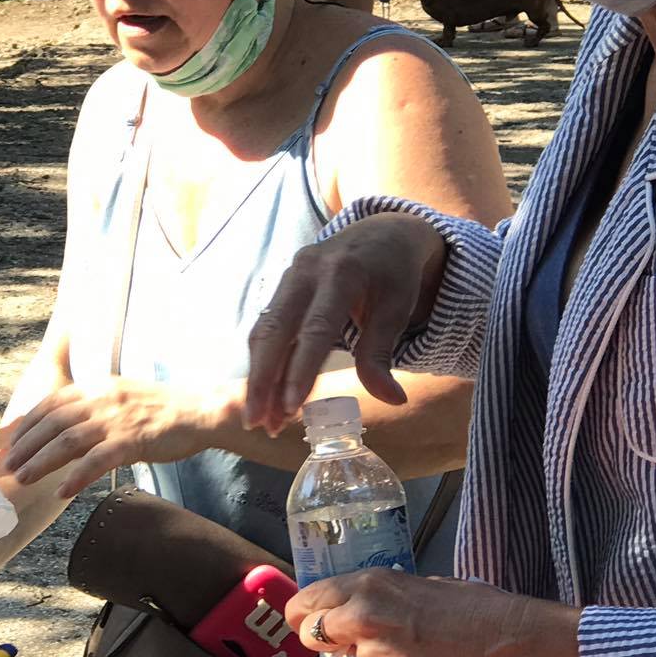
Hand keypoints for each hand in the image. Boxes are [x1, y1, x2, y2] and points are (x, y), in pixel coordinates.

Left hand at [0, 378, 235, 497]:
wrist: (199, 412)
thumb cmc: (162, 409)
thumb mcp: (122, 396)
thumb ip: (96, 405)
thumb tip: (70, 423)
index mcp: (97, 386)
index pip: (52, 402)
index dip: (29, 423)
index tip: (13, 442)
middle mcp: (102, 399)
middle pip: (53, 422)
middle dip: (26, 445)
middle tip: (8, 465)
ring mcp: (116, 419)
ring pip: (67, 441)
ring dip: (41, 461)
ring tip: (23, 479)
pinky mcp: (132, 441)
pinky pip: (97, 461)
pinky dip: (76, 477)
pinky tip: (62, 491)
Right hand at [243, 213, 447, 433]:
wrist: (382, 232)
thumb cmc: (394, 274)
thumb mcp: (397, 309)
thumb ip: (383, 353)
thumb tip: (392, 400)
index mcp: (340, 274)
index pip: (316, 329)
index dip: (301, 370)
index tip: (291, 408)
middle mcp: (306, 271)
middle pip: (275, 330)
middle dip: (263, 380)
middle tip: (258, 424)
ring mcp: (288, 277)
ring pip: (263, 331)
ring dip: (259, 377)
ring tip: (259, 419)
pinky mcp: (282, 287)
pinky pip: (266, 327)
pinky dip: (263, 362)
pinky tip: (264, 394)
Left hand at [286, 570, 582, 656]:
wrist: (511, 645)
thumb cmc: (480, 608)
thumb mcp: (425, 586)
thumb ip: (388, 599)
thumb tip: (369, 615)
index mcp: (369, 584)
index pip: (309, 600)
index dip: (308, 615)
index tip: (315, 625)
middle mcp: (359, 617)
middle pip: (312, 634)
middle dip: (328, 644)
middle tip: (353, 650)